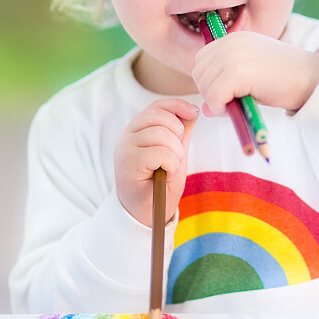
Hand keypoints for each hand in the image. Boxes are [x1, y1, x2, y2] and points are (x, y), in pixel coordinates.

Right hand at [115, 98, 197, 227]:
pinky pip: (161, 153)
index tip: (193, 112)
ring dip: (175, 154)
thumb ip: (181, 132)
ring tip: (170, 169)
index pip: (156, 106)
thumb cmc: (160, 184)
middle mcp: (127, 136)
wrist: (146, 213)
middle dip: (178, 135)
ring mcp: (125, 148)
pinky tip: (166, 176)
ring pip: (162, 135)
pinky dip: (171, 166)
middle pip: (160, 117)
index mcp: (137, 130)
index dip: (176, 106)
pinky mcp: (128, 163)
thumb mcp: (176, 153)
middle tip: (176, 157)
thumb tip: (193, 110)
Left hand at [191, 31, 318, 117]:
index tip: (226, 93)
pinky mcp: (237, 72)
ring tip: (237, 105)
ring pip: (203, 85)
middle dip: (209, 92)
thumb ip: (227, 86)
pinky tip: (236, 109)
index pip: (202, 59)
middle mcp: (231, 42)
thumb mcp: (252, 78)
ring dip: (215, 101)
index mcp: (235, 38)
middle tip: (230, 103)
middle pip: (198, 72)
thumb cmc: (287, 80)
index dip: (209, 80)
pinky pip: (213, 96)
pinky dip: (220, 108)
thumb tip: (205, 109)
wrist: (312, 78)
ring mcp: (233, 56)